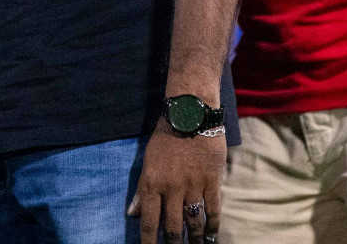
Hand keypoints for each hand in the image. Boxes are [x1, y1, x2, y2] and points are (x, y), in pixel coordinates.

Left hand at [128, 124, 224, 243]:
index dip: (149, 241)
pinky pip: (214, 210)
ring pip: (194, 222)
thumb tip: (132, 214)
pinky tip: (211, 235)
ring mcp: (194, 186)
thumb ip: (142, 190)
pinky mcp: (212, 182)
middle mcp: (172, 188)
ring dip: (194, 239)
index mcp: (153, 183)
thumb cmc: (166, 136)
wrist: (191, 114)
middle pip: (173, 227)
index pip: (149, 221)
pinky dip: (213, 225)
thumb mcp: (148, 161)